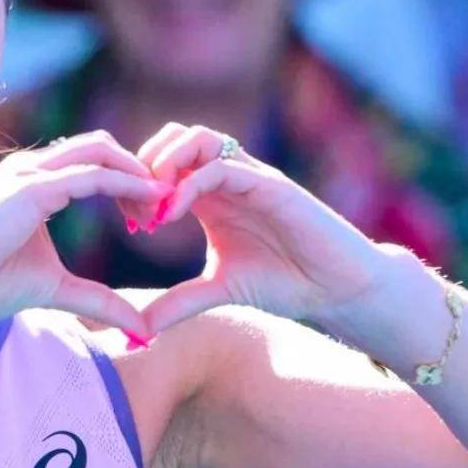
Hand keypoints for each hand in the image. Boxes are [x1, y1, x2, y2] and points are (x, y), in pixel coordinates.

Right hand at [0, 130, 163, 333]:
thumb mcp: (54, 290)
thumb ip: (98, 300)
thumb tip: (140, 327)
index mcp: (34, 184)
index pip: (93, 164)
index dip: (128, 182)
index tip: (151, 216)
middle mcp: (32, 170)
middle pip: (103, 148)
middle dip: (139, 171)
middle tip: (165, 207)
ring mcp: (30, 174)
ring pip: (101, 151)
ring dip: (138, 172)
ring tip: (164, 203)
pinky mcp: (31, 190)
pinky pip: (92, 175)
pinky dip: (126, 182)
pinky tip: (150, 202)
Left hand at [134, 123, 396, 335]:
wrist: (338, 288)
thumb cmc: (286, 283)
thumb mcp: (219, 291)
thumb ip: (178, 303)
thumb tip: (137, 330)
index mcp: (212, 196)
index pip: (164, 163)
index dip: (138, 184)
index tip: (129, 222)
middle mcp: (229, 178)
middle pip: (174, 137)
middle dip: (145, 166)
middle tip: (137, 210)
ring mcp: (250, 176)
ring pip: (197, 138)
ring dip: (165, 165)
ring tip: (154, 209)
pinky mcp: (271, 185)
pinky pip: (221, 167)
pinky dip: (188, 184)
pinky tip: (171, 215)